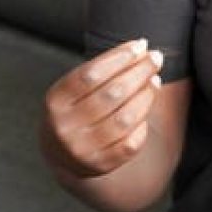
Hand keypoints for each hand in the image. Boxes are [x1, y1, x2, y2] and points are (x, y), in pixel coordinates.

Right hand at [40, 39, 163, 178]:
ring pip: (125, 119)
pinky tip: (145, 110)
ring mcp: (81, 150)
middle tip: (156, 58)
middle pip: (112, 94)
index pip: (91, 74)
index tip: (141, 45)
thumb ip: (103, 68)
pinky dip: (142, 124)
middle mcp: (64, 128)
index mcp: (55, 101)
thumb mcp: (77, 87)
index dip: (120, 58)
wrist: (63, 152)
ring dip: (146, 95)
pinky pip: (131, 143)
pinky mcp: (100, 166)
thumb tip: (142, 48)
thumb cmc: (78, 106)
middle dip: (140, 72)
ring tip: (155, 80)